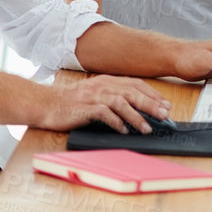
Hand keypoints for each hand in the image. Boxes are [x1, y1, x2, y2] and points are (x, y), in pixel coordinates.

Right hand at [31, 76, 170, 134]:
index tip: (166, 105)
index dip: (152, 94)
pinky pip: (104, 113)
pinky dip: (116, 122)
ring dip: (136, 116)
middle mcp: (100, 86)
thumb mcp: (94, 95)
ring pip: (120, 102)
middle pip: (131, 92)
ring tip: (147, 128)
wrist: (45, 104)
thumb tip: (137, 111)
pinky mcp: (84, 108)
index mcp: (105, 81)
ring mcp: (92, 96)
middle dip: (151, 104)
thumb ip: (112, 99)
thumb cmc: (70, 103)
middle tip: (164, 116)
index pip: (134, 84)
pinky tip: (123, 130)